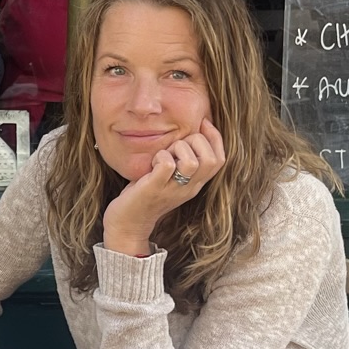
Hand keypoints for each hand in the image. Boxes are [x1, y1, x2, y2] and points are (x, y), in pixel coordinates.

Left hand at [101, 120, 225, 255]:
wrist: (128, 224)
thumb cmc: (147, 194)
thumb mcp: (172, 177)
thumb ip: (182, 160)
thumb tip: (188, 131)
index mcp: (196, 184)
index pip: (220, 160)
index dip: (215, 137)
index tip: (202, 124)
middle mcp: (189, 188)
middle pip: (211, 159)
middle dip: (196, 140)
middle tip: (176, 145)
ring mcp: (172, 189)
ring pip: (192, 162)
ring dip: (178, 148)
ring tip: (165, 153)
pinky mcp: (154, 189)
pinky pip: (167, 165)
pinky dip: (160, 156)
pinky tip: (152, 163)